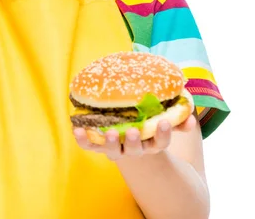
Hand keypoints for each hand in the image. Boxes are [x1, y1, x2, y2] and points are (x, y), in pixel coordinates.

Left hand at [73, 115, 195, 160]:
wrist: (131, 134)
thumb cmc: (150, 122)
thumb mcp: (164, 119)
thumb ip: (177, 117)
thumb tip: (190, 115)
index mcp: (152, 142)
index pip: (161, 141)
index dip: (162, 133)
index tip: (163, 122)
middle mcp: (135, 148)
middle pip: (135, 149)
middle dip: (133, 141)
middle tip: (133, 131)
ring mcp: (117, 148)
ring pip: (113, 151)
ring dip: (110, 143)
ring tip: (109, 132)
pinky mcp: (100, 145)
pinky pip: (91, 145)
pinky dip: (83, 140)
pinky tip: (76, 129)